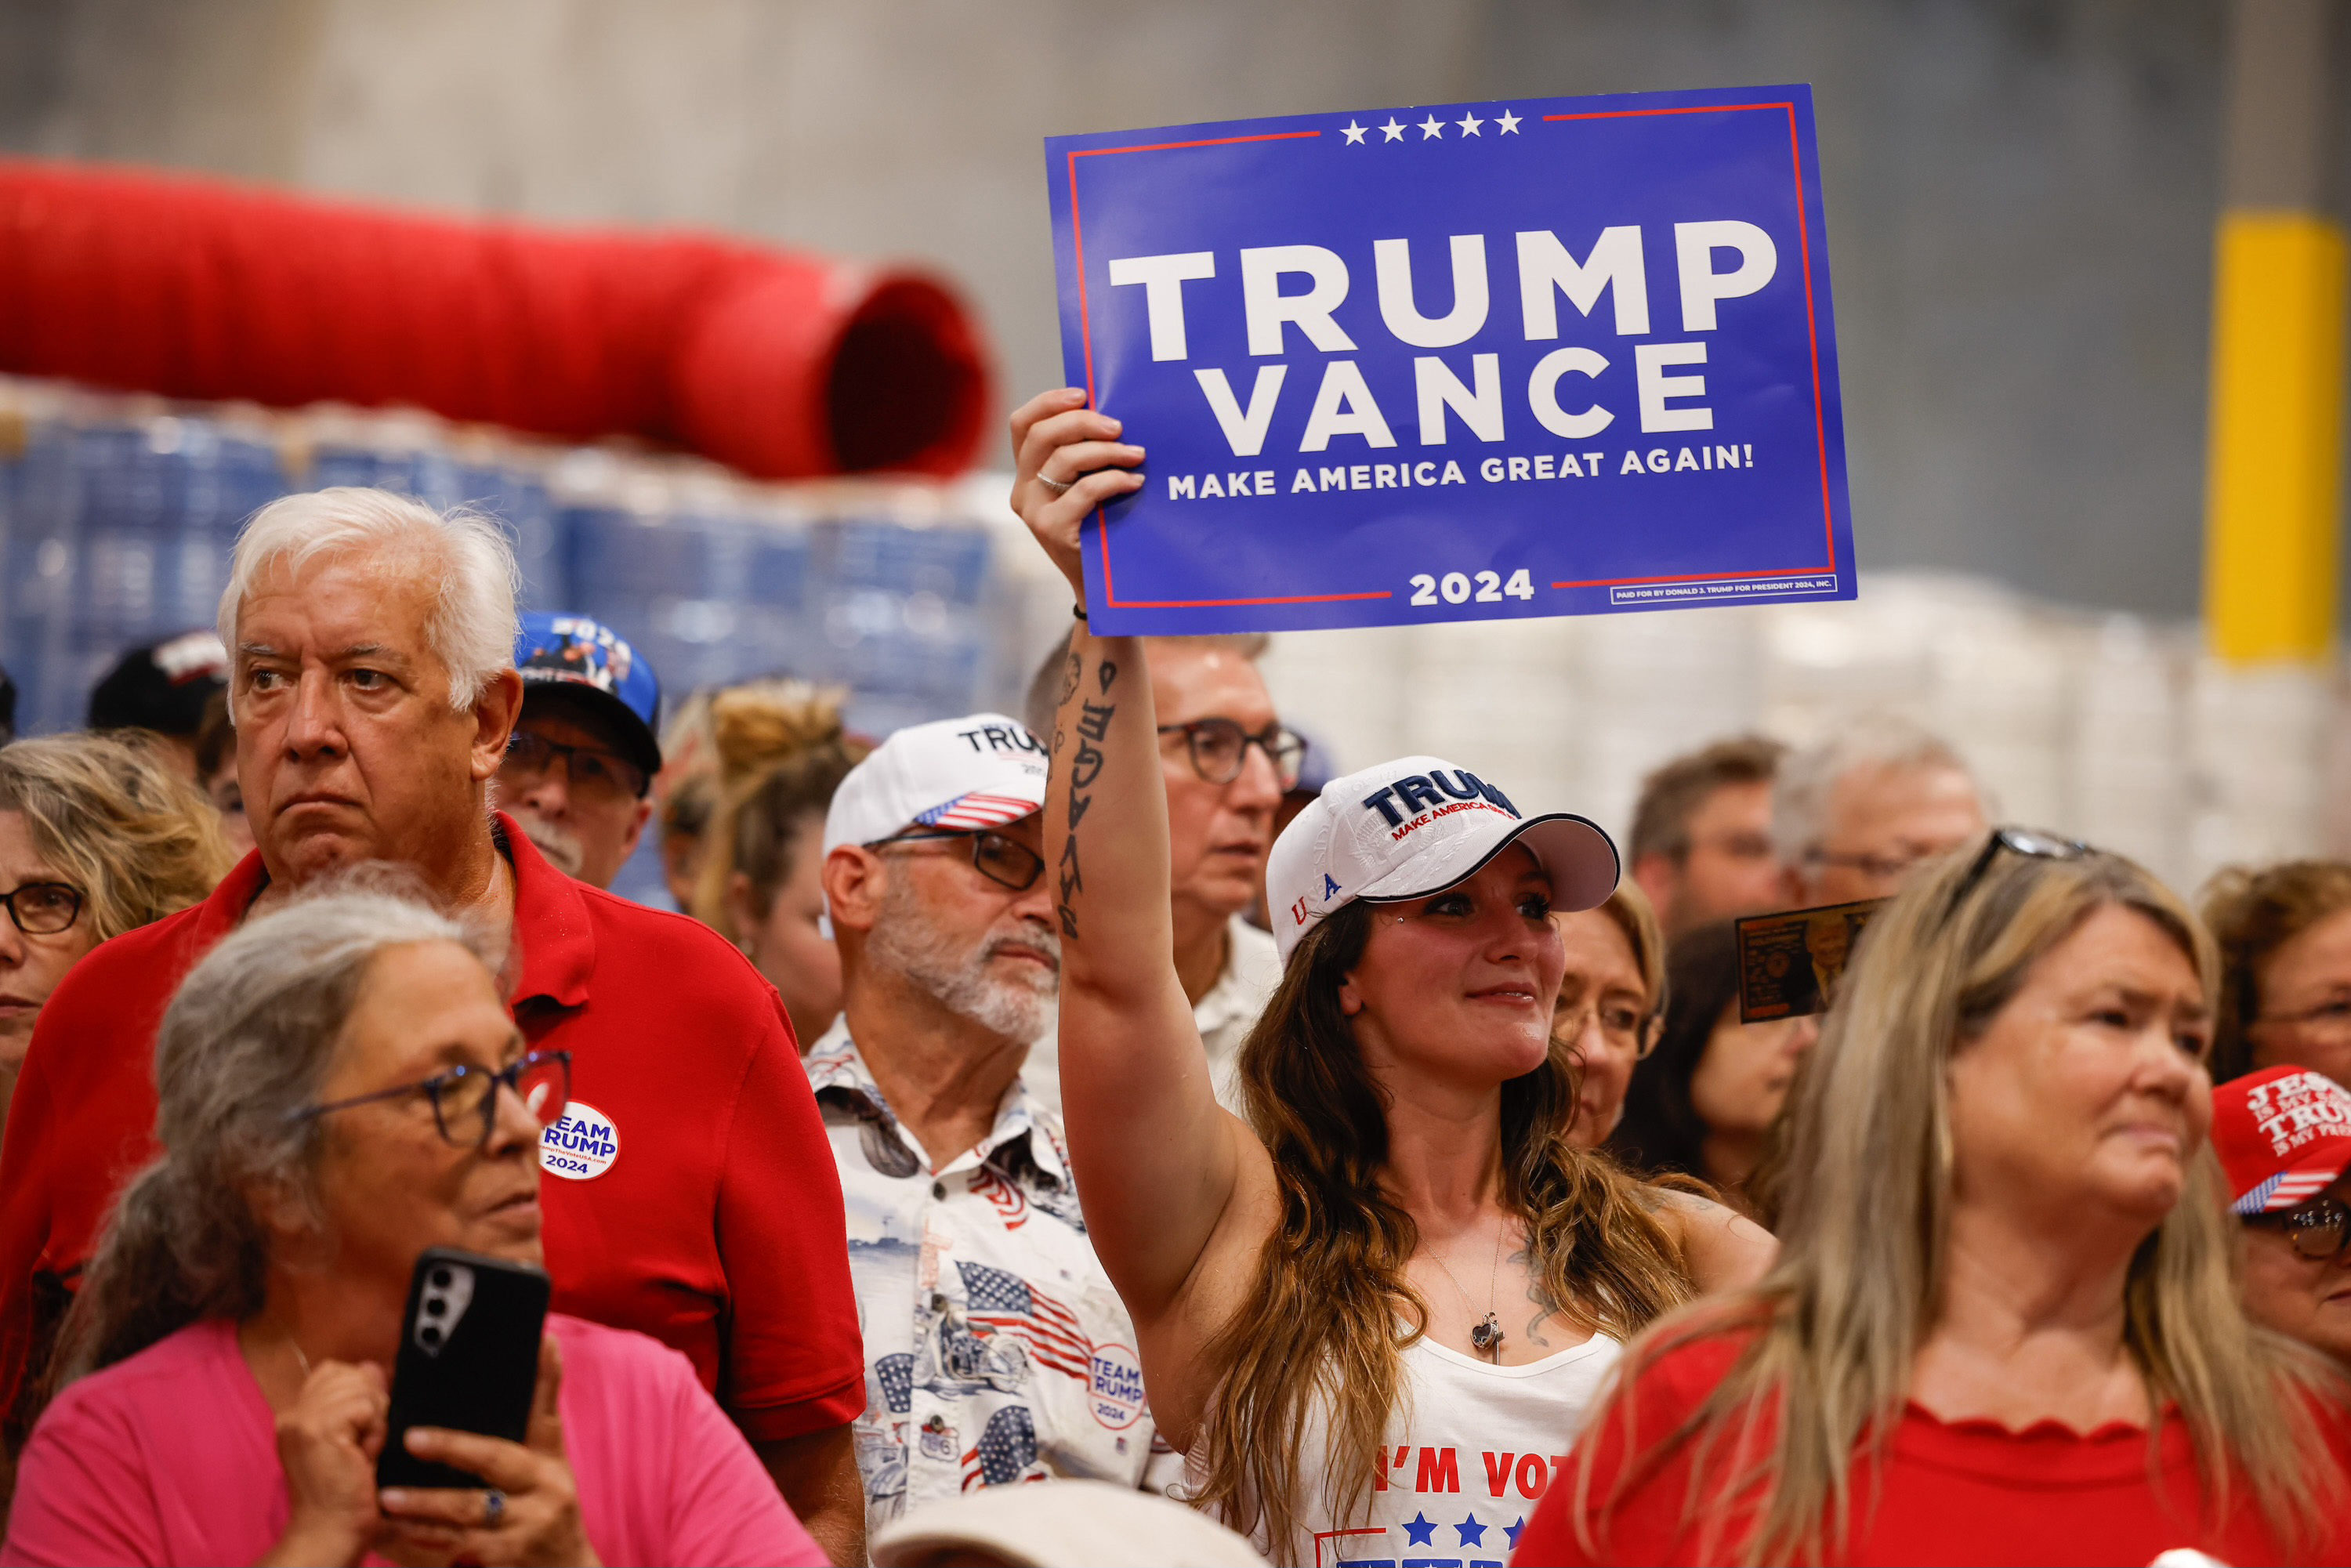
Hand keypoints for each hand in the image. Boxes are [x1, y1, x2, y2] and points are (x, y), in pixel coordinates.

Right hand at [265, 1359, 388, 1567]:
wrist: (329, 1532)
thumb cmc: (346, 1494)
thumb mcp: (356, 1438)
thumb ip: (361, 1400)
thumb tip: (373, 1366)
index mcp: (296, 1416)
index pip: (333, 1371)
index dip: (359, 1391)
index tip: (360, 1429)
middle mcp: (293, 1413)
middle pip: (348, 1373)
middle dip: (370, 1403)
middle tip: (362, 1445)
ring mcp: (302, 1420)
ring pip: (360, 1387)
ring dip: (374, 1419)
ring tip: (362, 1451)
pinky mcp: (318, 1429)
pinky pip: (365, 1406)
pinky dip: (375, 1430)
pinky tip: (364, 1456)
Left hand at [378, 1335, 598, 1567]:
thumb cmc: (547, 1503)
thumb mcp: (550, 1457)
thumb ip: (541, 1404)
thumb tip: (545, 1341)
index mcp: (549, 1459)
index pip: (539, 1414)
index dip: (528, 1383)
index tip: (508, 1357)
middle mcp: (547, 1489)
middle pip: (495, 1461)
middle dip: (452, 1448)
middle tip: (409, 1438)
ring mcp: (528, 1527)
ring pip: (469, 1511)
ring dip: (425, 1504)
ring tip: (387, 1498)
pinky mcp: (507, 1559)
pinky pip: (457, 1548)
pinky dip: (422, 1541)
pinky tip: (393, 1533)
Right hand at [1009, 387, 1145, 603]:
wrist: (1100, 586)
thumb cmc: (1101, 527)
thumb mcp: (1086, 486)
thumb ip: (1087, 456)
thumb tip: (1114, 416)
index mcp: (1027, 473)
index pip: (1022, 424)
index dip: (1049, 402)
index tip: (1083, 395)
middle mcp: (1023, 490)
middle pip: (1042, 436)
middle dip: (1083, 422)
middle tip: (1118, 426)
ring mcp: (1034, 511)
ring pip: (1063, 460)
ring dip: (1106, 451)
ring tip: (1136, 454)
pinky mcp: (1052, 530)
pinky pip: (1083, 491)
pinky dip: (1113, 480)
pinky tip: (1134, 481)